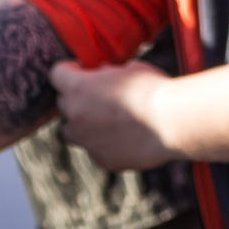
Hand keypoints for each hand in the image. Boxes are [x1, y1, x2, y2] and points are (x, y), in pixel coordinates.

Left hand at [51, 60, 179, 170]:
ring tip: (107, 119)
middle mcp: (75, 116)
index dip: (69, 69)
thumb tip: (102, 74)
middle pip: (64, 104)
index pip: (56, 74)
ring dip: (83, 124)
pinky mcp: (103, 160)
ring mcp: (87, 141)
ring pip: (72, 131)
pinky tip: (126, 136)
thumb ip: (108, 73)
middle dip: (78, 98)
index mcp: (78, 88)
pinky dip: (104, 143)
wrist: (172, 121)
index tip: (82, 69)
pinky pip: (96, 149)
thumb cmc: (153, 88)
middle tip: (100, 94)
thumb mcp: (130, 68)